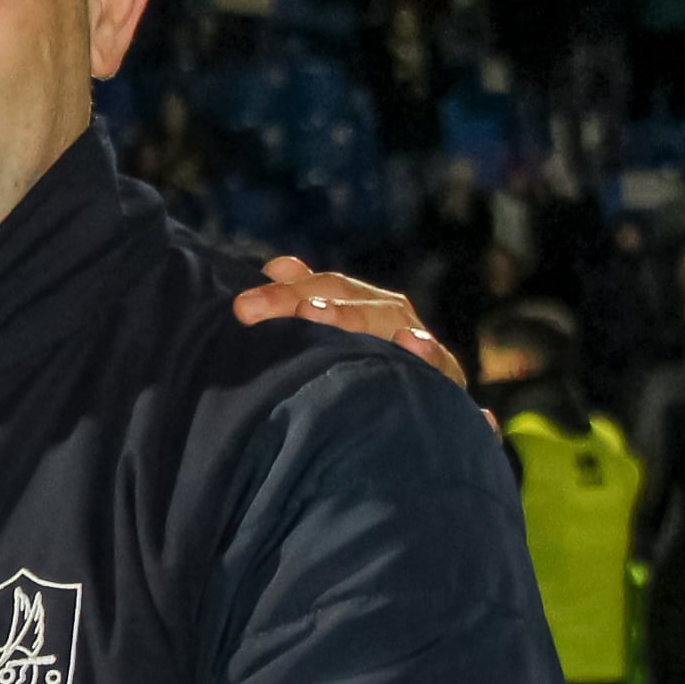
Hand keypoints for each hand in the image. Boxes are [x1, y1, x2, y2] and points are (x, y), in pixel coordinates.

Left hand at [236, 257, 464, 385]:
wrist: (421, 419)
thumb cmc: (367, 370)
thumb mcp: (335, 335)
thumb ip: (305, 298)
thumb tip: (276, 264)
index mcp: (360, 302)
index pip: (319, 285)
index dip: (280, 291)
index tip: (242, 306)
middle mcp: (386, 313)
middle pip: (342, 296)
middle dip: (296, 299)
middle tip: (253, 309)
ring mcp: (415, 338)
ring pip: (382, 320)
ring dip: (349, 316)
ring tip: (312, 314)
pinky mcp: (443, 372)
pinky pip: (437, 362)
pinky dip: (426, 352)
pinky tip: (410, 344)